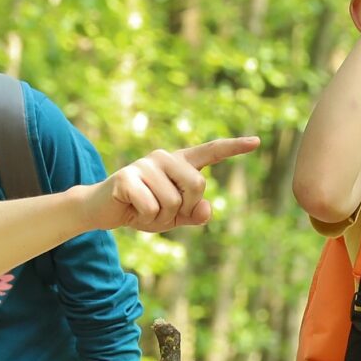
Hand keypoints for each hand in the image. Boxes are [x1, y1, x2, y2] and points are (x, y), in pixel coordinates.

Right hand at [98, 137, 257, 231]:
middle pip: (198, 185)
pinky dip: (145, 218)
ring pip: (173, 202)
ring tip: (144, 209)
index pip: (210, 152)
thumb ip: (194, 214)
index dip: (234, 148)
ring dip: (160, 217)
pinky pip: (151, 207)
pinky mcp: (127, 177)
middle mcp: (164, 158)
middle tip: (163, 211)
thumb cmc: (142, 209)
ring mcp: (144, 164)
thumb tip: (207, 209)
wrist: (103, 210)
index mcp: (180, 163)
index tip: (257, 142)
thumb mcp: (174, 217)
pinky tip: (131, 209)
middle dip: (184, 208)